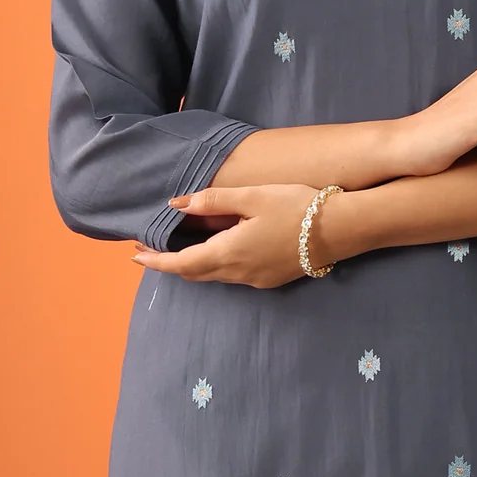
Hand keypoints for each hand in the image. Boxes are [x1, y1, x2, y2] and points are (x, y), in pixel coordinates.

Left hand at [131, 183, 320, 288]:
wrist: (341, 229)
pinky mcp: (269, 279)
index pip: (181, 264)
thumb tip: (177, 205)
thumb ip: (212, 201)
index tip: (135, 256)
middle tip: (149, 250)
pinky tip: (215, 251)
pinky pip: (232, 276)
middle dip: (170, 264)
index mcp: (229, 252)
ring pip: (214, 276)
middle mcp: (239, 273)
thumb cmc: (297, 207)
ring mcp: (256, 280)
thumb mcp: (251, 196)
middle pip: (195, 274)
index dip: (156, 262)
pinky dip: (214, 266)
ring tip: (177, 250)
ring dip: (192, 265)